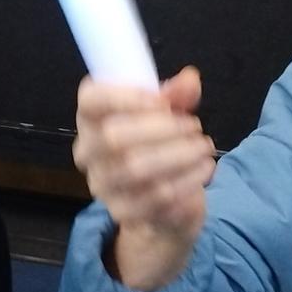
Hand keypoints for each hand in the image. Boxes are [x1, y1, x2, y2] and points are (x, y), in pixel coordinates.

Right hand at [72, 67, 216, 288]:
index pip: (91, 100)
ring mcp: (102, 185)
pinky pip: (155, 199)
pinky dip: (186, 182)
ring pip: (136, 170)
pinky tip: (203, 169)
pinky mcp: (122, 212)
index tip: (163, 101)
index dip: (125, 97)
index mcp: (91, 117)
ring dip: (180, 156)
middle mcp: (88, 152)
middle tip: (195, 126)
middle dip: (163, 129)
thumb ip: (177, 95)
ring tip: (204, 148)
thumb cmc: (157, 143)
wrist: (160, 201)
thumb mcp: (168, 114)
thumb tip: (190, 79)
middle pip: (113, 137)